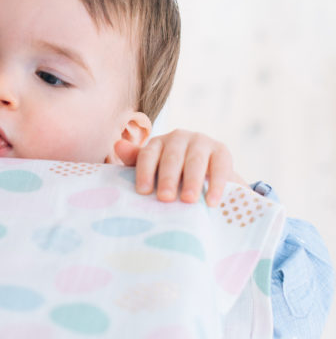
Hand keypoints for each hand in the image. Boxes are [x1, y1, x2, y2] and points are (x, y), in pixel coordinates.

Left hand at [115, 129, 244, 206]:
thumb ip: (135, 160)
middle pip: (171, 157)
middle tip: (165, 198)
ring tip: (188, 200)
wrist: (207, 178)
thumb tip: (117, 145)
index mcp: (158, 143)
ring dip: (191, 180)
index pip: (148, 154)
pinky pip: (219, 166)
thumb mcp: (154, 171)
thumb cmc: (173, 177)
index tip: (143, 192)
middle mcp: (178, 137)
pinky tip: (212, 201)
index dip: (145, 172)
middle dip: (168, 178)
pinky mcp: (221, 150)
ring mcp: (201, 141)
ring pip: (195, 160)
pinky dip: (216, 184)